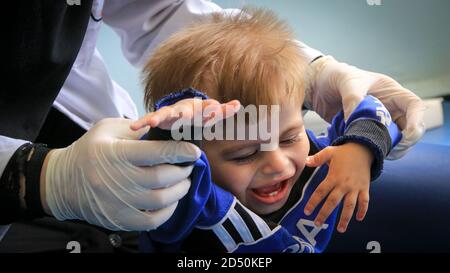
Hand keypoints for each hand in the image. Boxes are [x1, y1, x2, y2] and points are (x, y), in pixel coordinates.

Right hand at [42, 118, 200, 230]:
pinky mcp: (118, 220)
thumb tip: (169, 133)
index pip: (156, 153)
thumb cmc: (89, 150)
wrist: (61, 182)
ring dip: (179, 190)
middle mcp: (117, 179)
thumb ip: (138, 129)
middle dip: (182, 171)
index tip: (195, 151)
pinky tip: (171, 200)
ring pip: (161, 200)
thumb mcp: (109, 129)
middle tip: (188, 165)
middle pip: (162, 178)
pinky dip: (168, 211)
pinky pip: (152, 221)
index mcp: (116, 153)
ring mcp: (117, 203)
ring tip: (183, 181)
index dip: (180, 151)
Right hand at [130, 98, 240, 130]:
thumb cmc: (198, 114)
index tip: (217, 109)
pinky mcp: (158, 118)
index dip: (212, 111)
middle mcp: (183, 110)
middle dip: (182, 113)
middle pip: (183, 111)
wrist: (180, 111)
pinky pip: (149, 120)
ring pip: (163, 115)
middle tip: (180, 115)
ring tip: (151, 122)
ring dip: (157, 118)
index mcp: (197, 110)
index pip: (206, 111)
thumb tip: (237, 103)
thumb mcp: (209, 114)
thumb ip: (223, 110)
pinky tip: (134, 127)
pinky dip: (142, 122)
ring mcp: (169, 113)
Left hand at [303, 143, 372, 232]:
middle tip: (317, 224)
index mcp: (333, 176)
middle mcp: (344, 184)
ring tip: (340, 229)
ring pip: (350, 205)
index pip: (321, 192)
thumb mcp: (329, 152)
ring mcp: (355, 187)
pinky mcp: (365, 188)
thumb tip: (305, 161)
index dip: (313, 202)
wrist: (364, 149)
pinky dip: (363, 210)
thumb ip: (317, 158)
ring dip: (345, 218)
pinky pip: (365, 201)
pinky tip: (359, 219)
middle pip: (333, 202)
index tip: (307, 211)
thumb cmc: (344, 152)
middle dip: (325, 213)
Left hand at [306, 56, 424, 158]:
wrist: (316, 86)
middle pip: (410, 127)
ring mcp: (378, 120)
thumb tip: (356, 120)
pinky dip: (374, 150)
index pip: (414, 105)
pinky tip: (365, 154)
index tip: (407, 135)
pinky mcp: (365, 131)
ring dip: (391, 149)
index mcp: (390, 91)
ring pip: (395, 139)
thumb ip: (353, 99)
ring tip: (378, 153)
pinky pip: (376, 144)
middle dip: (406, 141)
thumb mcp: (345, 82)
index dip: (416, 121)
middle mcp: (389, 107)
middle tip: (392, 150)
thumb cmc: (334, 77)